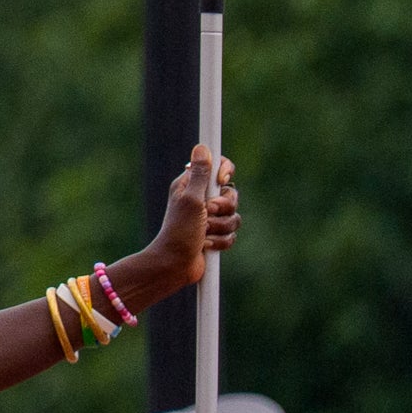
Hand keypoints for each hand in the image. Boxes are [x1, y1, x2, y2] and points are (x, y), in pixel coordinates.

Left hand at [126, 149, 238, 314]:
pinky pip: (233, 234)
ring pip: (235, 216)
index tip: (221, 180)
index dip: (224, 170)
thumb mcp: (190, 200)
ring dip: (221, 228)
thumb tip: (202, 148)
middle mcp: (200, 199)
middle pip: (231, 193)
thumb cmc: (179, 231)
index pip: (216, 166)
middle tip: (209, 213)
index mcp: (190, 185)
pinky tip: (207, 245)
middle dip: (225, 207)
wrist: (176, 264)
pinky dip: (222, 241)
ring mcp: (209, 218)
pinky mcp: (216, 235)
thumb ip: (199, 175)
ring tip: (204, 233)